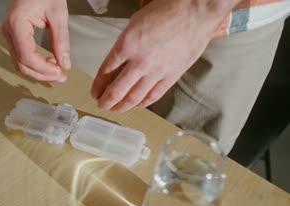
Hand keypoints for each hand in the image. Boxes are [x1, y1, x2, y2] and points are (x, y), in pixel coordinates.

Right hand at [2, 0, 70, 82]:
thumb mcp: (58, 14)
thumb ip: (61, 40)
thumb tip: (65, 64)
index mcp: (16, 24)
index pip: (26, 56)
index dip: (43, 69)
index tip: (59, 72)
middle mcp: (8, 31)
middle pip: (21, 64)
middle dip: (41, 75)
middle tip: (61, 77)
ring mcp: (8, 34)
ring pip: (19, 63)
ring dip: (38, 72)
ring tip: (57, 72)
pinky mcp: (12, 35)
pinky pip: (20, 56)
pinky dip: (34, 64)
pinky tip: (48, 64)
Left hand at [92, 0, 225, 111]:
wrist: (196, 11)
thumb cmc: (166, 11)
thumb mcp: (135, 23)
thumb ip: (123, 46)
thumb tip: (115, 64)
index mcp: (127, 45)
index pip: (105, 72)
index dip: (97, 86)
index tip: (95, 91)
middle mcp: (140, 61)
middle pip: (116, 91)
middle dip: (105, 101)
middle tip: (101, 104)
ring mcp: (157, 71)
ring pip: (134, 97)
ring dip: (121, 106)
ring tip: (115, 109)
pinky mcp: (172, 75)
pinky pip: (154, 95)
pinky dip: (143, 103)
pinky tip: (136, 105)